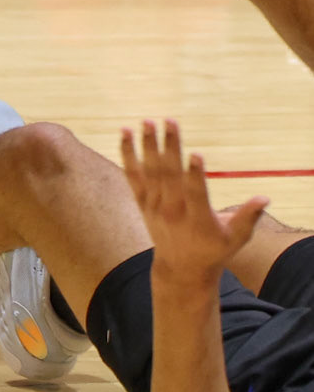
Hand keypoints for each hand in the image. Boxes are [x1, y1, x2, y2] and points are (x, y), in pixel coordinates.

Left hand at [120, 122, 267, 285]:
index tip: (197, 155)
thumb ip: (248, 218)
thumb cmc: (213, 250)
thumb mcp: (235, 239)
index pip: (195, 195)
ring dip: (148, 145)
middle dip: (170, 148)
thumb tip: (265, 198)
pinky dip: (128, 154)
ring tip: (148, 121)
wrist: (181, 270)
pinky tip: (125, 132)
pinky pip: (132, 175)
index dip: (195, 176)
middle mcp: (173, 212)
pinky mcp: (142, 201)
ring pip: (150, 172)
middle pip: (170, 176)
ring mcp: (154, 206)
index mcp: (197, 221)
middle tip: (171, 121)